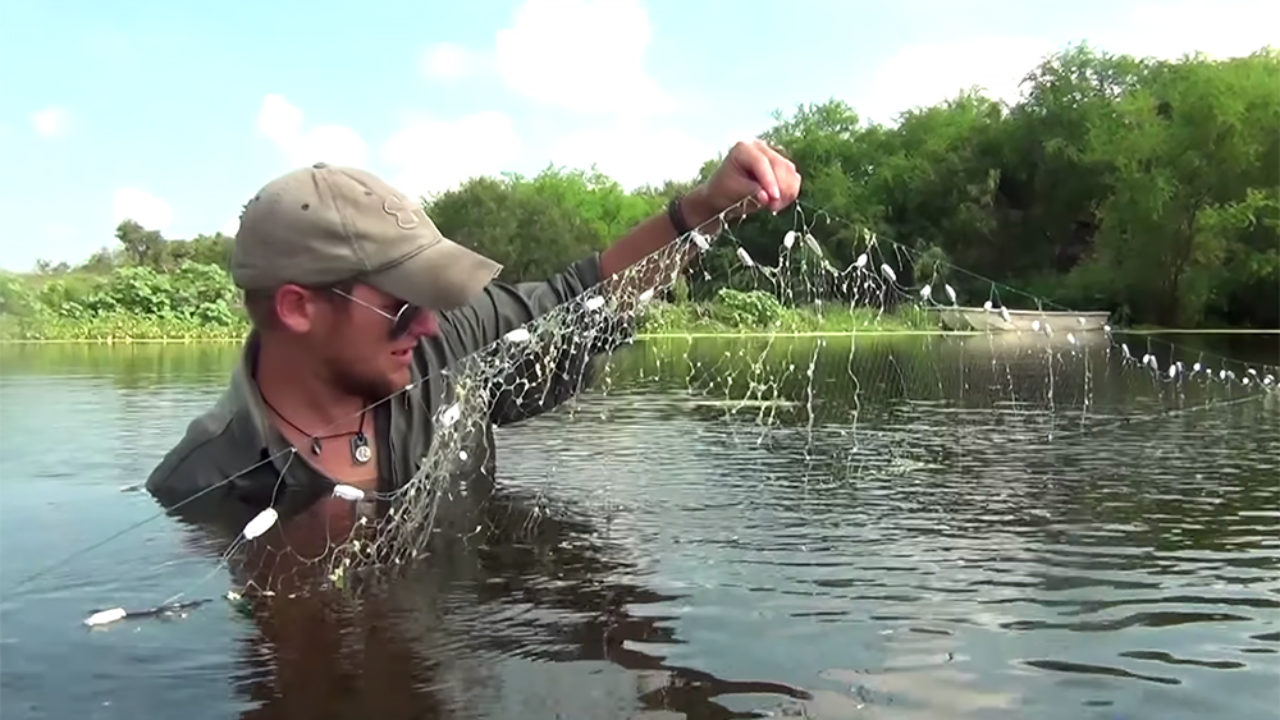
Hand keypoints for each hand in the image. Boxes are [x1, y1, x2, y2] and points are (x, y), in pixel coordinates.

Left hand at [686, 139, 801, 223]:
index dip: (770, 181)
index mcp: (743, 148)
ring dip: (787, 191)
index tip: (774, 198)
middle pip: (780, 165)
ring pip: (790, 171)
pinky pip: (793, 178)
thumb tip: (768, 197)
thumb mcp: (736, 193)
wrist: (721, 196)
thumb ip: (754, 194)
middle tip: (773, 208)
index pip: (761, 162)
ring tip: (774, 207)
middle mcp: (760, 147)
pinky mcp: (780, 166)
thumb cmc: (723, 192)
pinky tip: (779, 203)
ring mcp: (772, 155)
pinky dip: (790, 192)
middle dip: (780, 188)